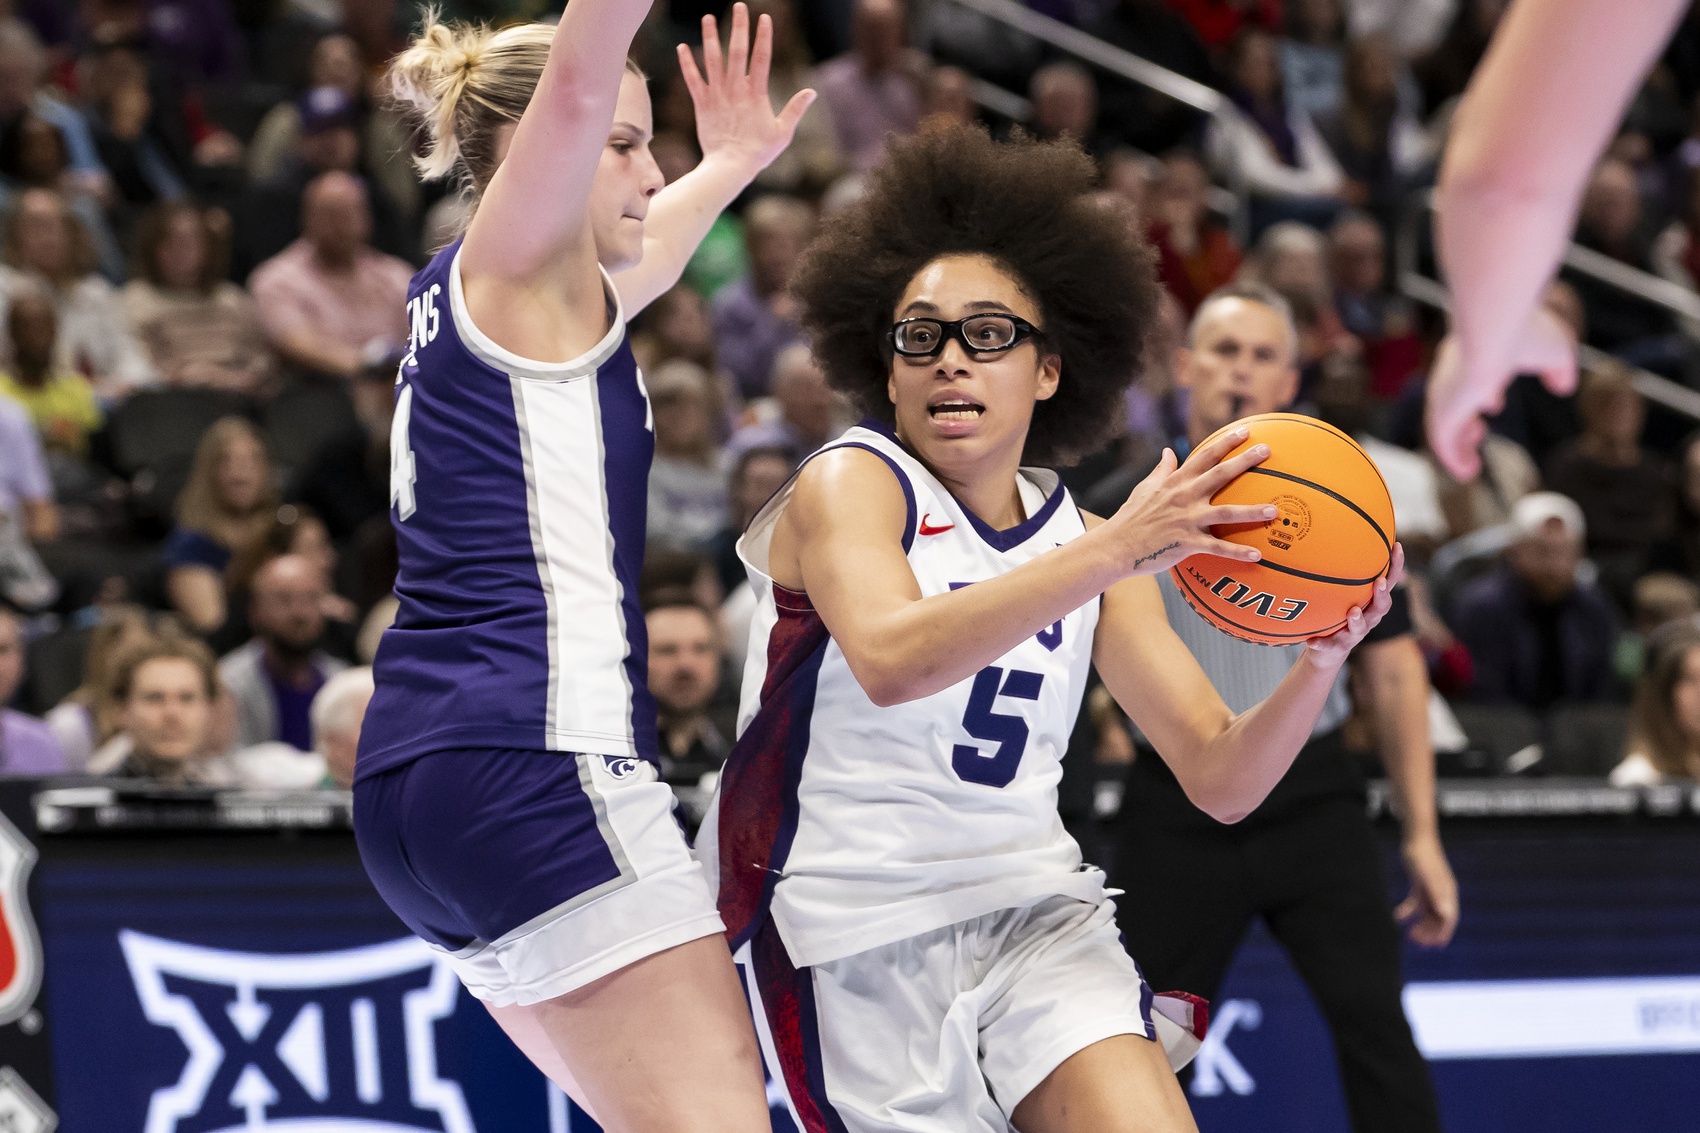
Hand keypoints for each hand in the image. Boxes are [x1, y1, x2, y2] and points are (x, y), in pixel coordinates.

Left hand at [679, 4, 815, 176]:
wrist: (730, 167)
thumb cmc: (758, 152)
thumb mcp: (783, 132)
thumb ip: (795, 110)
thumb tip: (811, 92)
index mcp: (757, 94)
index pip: (761, 58)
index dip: (763, 36)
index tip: (764, 18)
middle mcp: (736, 90)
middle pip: (737, 51)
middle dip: (738, 27)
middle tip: (739, 6)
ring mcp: (717, 95)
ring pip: (713, 60)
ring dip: (710, 37)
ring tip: (707, 17)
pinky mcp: (702, 104)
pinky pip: (693, 80)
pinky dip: (687, 64)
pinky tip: (682, 47)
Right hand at [1105, 426, 1279, 576]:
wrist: (1115, 546)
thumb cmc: (1130, 517)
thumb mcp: (1144, 488)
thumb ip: (1162, 470)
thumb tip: (1169, 451)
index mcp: (1175, 482)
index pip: (1204, 457)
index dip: (1225, 443)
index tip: (1245, 431)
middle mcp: (1184, 497)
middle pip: (1220, 475)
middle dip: (1245, 462)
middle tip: (1267, 451)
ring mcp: (1187, 520)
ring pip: (1225, 513)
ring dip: (1251, 512)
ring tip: (1274, 510)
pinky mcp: (1187, 544)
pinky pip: (1217, 548)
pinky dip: (1237, 552)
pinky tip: (1257, 556)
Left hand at [1304, 543, 1406, 666]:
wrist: (1326, 651)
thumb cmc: (1336, 614)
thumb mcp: (1340, 592)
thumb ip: (1341, 571)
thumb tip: (1331, 533)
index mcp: (1371, 603)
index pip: (1389, 582)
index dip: (1396, 566)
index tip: (1396, 546)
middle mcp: (1368, 618)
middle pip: (1382, 607)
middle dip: (1382, 594)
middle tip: (1379, 583)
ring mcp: (1353, 634)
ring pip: (1361, 628)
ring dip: (1358, 619)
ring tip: (1353, 611)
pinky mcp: (1336, 647)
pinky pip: (1328, 645)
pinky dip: (1321, 643)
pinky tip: (1311, 640)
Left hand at [1395, 832, 1459, 947]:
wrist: (1415, 837)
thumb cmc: (1423, 856)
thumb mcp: (1428, 877)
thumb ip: (1437, 895)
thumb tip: (1447, 915)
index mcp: (1448, 892)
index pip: (1449, 918)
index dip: (1443, 933)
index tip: (1434, 946)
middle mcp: (1442, 893)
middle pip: (1438, 918)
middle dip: (1429, 931)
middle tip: (1416, 941)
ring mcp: (1431, 889)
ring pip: (1427, 913)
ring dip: (1420, 924)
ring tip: (1409, 935)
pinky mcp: (1420, 885)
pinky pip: (1416, 903)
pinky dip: (1408, 912)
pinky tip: (1398, 918)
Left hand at [1426, 304, 1575, 478]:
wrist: (1495, 325)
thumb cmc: (1526, 331)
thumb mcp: (1555, 351)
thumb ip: (1560, 369)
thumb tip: (1564, 386)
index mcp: (1477, 352)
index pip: (1475, 375)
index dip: (1484, 392)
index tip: (1494, 403)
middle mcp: (1454, 371)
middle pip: (1454, 401)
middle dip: (1465, 420)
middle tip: (1478, 433)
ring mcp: (1445, 391)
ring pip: (1445, 425)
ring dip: (1458, 445)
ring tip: (1470, 467)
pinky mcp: (1443, 409)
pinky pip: (1442, 441)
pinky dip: (1451, 458)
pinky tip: (1467, 471)